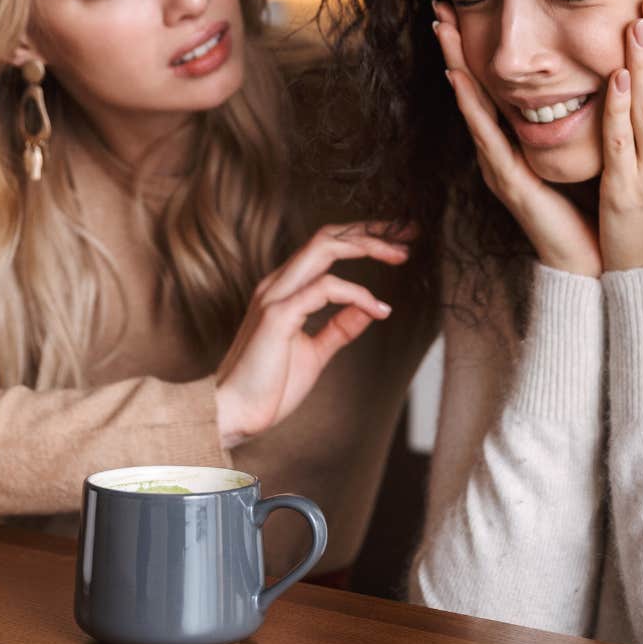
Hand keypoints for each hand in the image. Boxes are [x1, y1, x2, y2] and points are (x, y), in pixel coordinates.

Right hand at [212, 222, 407, 448]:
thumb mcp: (314, 353)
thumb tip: (370, 309)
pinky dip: (357, 294)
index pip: (326, 246)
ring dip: (367, 246)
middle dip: (371, 231)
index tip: (400, 242)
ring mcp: (276, 296)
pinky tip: (378, 309)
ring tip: (401, 256)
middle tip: (409, 235)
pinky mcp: (278, 315)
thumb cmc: (268, 387)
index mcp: (285, 290)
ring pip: (324, 248)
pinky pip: (325, 288)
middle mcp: (278, 284)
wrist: (233, 413)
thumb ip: (339, 328)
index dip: (363, 238)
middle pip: (328, 236)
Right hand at [431, 1, 600, 276]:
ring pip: (472, 107)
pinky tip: (460, 79)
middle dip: (456, 49)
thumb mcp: (585, 152)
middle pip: (472, 91)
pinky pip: (487, 137)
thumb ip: (579, 121)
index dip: (477, 51)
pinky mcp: (508, 182)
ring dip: (456, 66)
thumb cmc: (593, 209)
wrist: (592, 263)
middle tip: (439, 8)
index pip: (492, 89)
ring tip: (443, 31)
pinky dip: (472, 106)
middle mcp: (500, 153)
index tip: (465, 11)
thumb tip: (596, 77)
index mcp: (516, 145)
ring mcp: (499, 167)